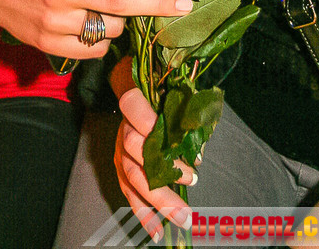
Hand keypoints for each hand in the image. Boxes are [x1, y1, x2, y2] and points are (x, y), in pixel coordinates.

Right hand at [0, 0, 192, 57]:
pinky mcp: (51, 44)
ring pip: (111, 29)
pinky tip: (93, 27)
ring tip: (110, 9)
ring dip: (119, 20)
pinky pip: (93, 49)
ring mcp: (58, 22)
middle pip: (123, 1)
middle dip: (158, 4)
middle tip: (185, 5)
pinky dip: (100, 41)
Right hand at [113, 69, 194, 241]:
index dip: (149, 121)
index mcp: (133, 101)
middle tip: (193, 182)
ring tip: (182, 215)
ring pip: (133, 177)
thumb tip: (199, 151)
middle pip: (135, 149)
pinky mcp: (120, 169)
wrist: (134, 89)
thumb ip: (186, 114)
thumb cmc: (161, 91)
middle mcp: (123, 127)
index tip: (178, 141)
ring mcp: (119, 150)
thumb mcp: (175, 92)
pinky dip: (143, 214)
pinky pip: (128, 194)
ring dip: (158, 198)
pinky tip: (157, 231)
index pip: (132, 105)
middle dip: (165, 170)